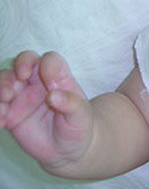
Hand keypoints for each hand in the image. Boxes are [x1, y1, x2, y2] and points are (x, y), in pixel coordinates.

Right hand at [0, 51, 93, 170]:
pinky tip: (1, 123)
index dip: (48, 67)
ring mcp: (22, 95)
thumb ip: (71, 103)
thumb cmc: (78, 126)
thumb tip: (53, 94)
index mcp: (59, 78)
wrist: (66, 149)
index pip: (50, 59)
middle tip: (18, 87)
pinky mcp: (9, 112)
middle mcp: (38, 82)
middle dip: (17, 67)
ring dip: (0, 88)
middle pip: (23, 60)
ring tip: (4, 107)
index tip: (50, 86)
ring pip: (5, 79)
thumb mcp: (81, 116)